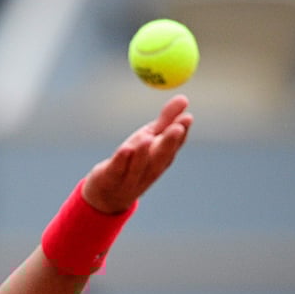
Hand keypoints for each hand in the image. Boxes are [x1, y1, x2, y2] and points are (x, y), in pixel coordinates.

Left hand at [82, 94, 192, 213]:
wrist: (107, 195)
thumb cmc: (132, 161)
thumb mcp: (148, 138)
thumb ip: (165, 120)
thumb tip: (184, 98)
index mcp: (160, 160)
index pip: (173, 148)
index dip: (181, 135)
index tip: (187, 118)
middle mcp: (148, 171)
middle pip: (159, 158)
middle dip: (169, 143)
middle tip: (176, 127)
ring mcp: (130, 178)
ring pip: (138, 166)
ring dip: (144, 153)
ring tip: (147, 137)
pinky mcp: (111, 180)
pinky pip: (117, 170)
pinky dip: (121, 161)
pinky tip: (125, 150)